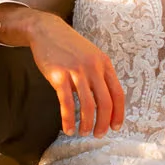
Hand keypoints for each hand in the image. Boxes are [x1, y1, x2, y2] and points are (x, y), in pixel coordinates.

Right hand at [27, 14, 123, 137]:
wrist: (46, 30)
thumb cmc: (69, 46)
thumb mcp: (91, 56)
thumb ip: (99, 74)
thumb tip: (105, 101)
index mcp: (104, 63)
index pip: (118, 93)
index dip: (118, 113)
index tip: (115, 127)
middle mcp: (93, 67)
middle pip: (105, 102)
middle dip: (103, 123)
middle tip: (98, 135)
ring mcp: (76, 71)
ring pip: (88, 105)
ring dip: (87, 124)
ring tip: (83, 133)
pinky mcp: (59, 75)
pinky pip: (67, 103)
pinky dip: (68, 119)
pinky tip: (67, 129)